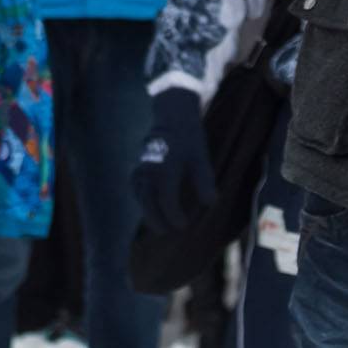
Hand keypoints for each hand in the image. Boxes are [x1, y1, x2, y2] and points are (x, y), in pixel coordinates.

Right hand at [134, 87, 216, 231]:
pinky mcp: (137, 167)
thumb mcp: (200, 157)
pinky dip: (142, 201)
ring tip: (159, 226)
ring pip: (140, 197)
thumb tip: (210, 204)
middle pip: (148, 202)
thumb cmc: (189, 137)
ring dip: (148, 212)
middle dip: (157, 220)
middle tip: (167, 232)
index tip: (184, 226)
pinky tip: (151, 210)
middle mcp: (148, 169)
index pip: (167, 201)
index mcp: (164, 168)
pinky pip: (137, 189)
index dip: (175, 217)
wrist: (171, 115)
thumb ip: (204, 181)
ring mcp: (140, 168)